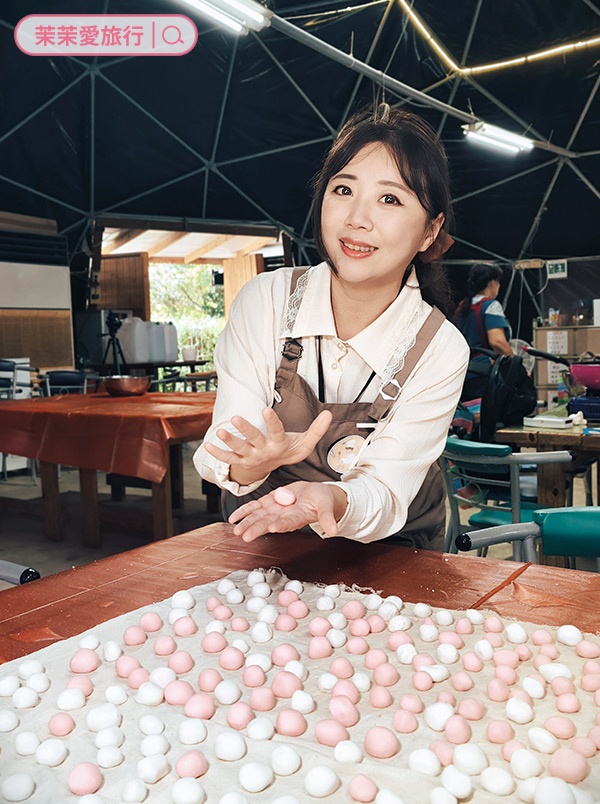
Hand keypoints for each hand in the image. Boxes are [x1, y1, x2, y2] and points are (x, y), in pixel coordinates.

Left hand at [204, 407, 331, 485]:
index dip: (271, 421)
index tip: (265, 409)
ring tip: (219, 431)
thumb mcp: (305, 443)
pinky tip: (208, 445)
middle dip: (245, 429)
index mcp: (279, 445)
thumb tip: (329, 413)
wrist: (276, 469)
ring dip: (229, 440)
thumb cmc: (290, 450)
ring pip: (239, 450)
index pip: (276, 432)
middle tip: (236, 417)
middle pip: (254, 439)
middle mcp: (264, 451)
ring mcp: (251, 457)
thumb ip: (316, 430)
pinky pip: (228, 459)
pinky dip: (218, 454)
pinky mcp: (241, 462)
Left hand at [229, 481, 346, 541]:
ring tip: (236, 530)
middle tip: (246, 536)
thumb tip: (335, 532)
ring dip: (247, 522)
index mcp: (298, 518)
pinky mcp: (269, 502)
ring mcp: (275, 510)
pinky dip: (244, 512)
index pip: (289, 523)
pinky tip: (233, 518)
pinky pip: (254, 507)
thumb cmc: (323, 501)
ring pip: (259, 516)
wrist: (315, 495)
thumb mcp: (327, 506)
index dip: (281, 525)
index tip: (273, 527)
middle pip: (269, 522)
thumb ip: (328, 518)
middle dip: (257, 528)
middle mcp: (284, 517)